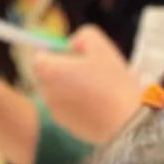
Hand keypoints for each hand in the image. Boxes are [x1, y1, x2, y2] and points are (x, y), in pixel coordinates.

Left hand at [32, 25, 141, 143]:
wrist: (124, 123)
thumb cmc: (111, 82)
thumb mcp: (100, 45)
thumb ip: (81, 36)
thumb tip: (72, 44)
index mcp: (50, 72)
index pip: (39, 57)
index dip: (55, 52)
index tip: (73, 53)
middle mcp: (47, 94)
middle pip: (47, 76)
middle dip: (63, 70)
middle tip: (88, 69)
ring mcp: (55, 113)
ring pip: (59, 94)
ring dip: (71, 88)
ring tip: (97, 88)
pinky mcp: (66, 127)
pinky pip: (69, 110)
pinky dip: (78, 105)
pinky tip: (98, 105)